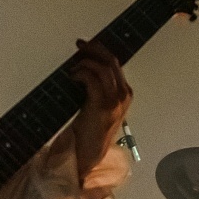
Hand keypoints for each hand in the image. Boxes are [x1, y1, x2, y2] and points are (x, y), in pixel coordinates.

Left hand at [67, 38, 132, 174]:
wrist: (90, 153)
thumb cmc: (90, 131)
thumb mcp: (98, 105)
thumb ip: (97, 89)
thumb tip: (83, 68)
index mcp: (125, 94)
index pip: (115, 64)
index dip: (100, 50)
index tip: (86, 45)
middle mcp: (123, 95)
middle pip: (111, 61)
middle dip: (94, 49)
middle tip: (79, 45)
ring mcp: (115, 100)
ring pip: (103, 67)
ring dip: (85, 62)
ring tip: (73, 67)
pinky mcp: (103, 105)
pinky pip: (92, 79)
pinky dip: (81, 73)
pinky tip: (73, 77)